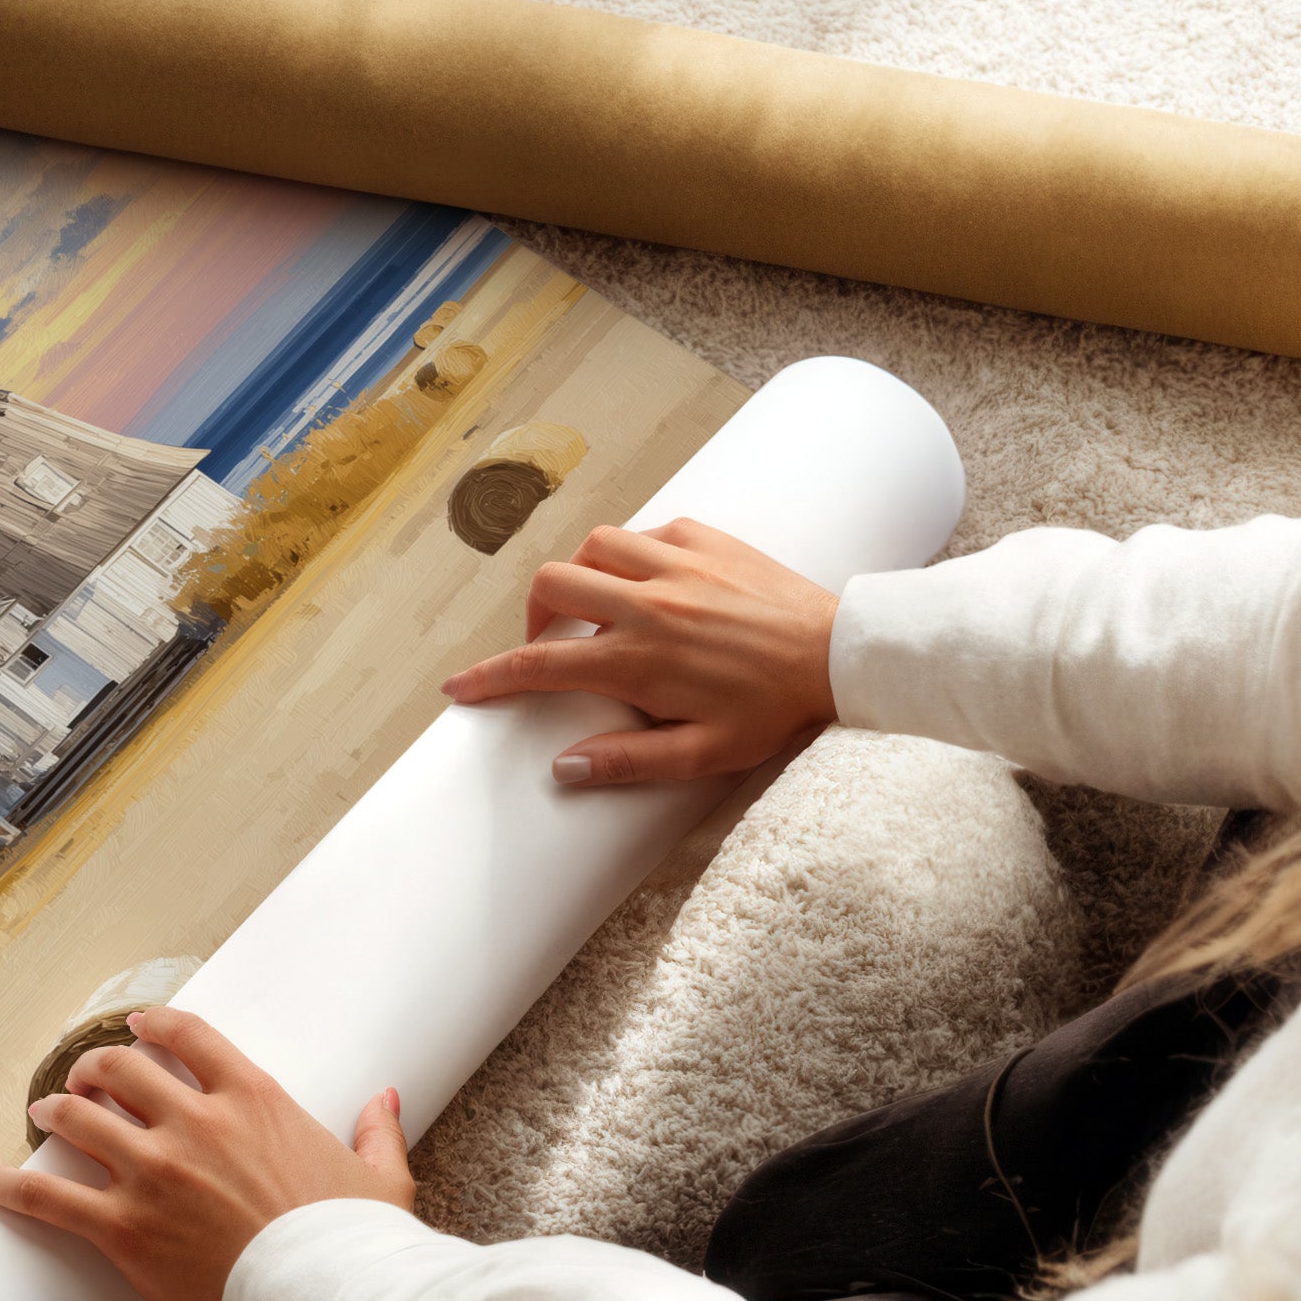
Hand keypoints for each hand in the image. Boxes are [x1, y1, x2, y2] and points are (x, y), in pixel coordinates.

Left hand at [0, 1007, 411, 1300]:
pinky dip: (5, 1184)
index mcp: (253, 1099)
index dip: (153, 1025)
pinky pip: (48, 1197)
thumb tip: (386, 1098)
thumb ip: (376, 1130)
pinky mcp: (125, 1228)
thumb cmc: (356, 1242)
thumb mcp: (380, 1177)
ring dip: (56, 1109)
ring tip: (42, 1111)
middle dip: (95, 1068)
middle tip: (83, 1078)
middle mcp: (195, 1123)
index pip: (187, 1036)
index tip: (135, 1026)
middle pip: (120, 1070)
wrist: (330, 1297)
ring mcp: (154, 1172)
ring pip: (80, 1118)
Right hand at [442, 518, 837, 785]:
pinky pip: (646, 531)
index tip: (459, 686)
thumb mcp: (704, 754)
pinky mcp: (705, 538)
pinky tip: (650, 581)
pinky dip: (632, 554)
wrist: (840, 655)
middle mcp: (647, 604)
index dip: (489, 677)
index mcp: (639, 659)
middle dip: (534, 615)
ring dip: (581, 575)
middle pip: (551, 586)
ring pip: (592, 546)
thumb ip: (629, 761)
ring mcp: (676, 564)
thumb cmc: (774, 710)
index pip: (539, 665)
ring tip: (597, 607)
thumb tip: (564, 768)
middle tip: (550, 644)